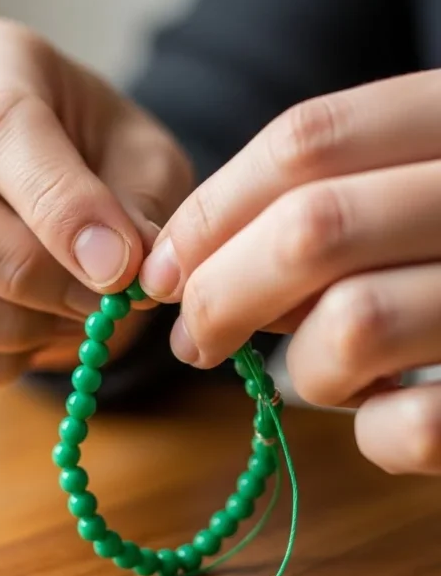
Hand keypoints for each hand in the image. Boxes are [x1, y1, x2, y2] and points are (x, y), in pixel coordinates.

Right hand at [0, 15, 191, 386]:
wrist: (68, 196)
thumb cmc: (106, 162)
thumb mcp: (146, 162)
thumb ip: (142, 207)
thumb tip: (128, 273)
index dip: (59, 206)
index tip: (119, 267)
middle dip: (23, 271)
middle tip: (100, 302)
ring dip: (5, 326)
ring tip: (70, 316)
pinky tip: (35, 336)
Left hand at [141, 72, 440, 474]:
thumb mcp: (418, 189)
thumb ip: (330, 203)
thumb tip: (195, 266)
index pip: (307, 140)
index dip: (212, 209)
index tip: (161, 269)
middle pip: (313, 229)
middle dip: (220, 292)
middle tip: (195, 337)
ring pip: (354, 328)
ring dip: (305, 368)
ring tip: (318, 373)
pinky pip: (410, 429)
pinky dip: (373, 434)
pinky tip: (384, 419)